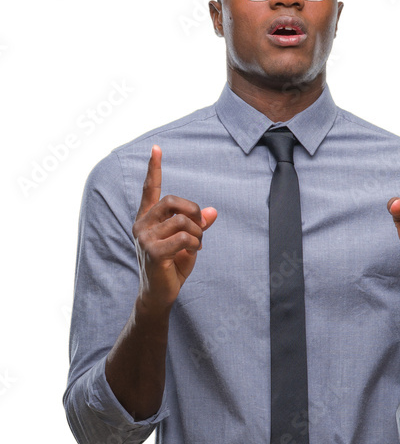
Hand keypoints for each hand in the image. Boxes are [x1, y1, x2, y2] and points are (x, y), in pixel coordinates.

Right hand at [132, 145, 217, 311]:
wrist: (160, 295)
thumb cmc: (172, 266)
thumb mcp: (188, 241)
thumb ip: (197, 225)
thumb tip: (213, 212)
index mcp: (147, 219)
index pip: (149, 189)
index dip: (153, 168)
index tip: (157, 148)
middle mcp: (141, 224)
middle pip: (172, 201)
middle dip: (194, 211)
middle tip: (201, 226)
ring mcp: (144, 238)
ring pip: (182, 221)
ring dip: (197, 233)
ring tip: (196, 244)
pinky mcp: (152, 251)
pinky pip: (184, 237)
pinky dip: (195, 243)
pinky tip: (192, 252)